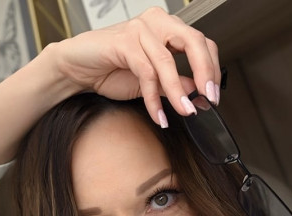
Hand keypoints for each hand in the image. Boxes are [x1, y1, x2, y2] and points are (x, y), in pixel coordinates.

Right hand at [55, 7, 220, 124]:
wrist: (77, 69)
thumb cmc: (110, 70)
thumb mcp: (150, 82)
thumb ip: (173, 84)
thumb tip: (198, 93)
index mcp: (167, 29)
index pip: (201, 43)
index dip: (212, 68)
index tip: (214, 94)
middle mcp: (156, 23)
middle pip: (193, 42)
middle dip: (206, 72)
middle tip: (209, 98)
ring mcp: (140, 29)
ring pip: (168, 62)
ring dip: (178, 93)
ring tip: (185, 112)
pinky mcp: (124, 42)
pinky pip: (146, 73)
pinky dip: (154, 98)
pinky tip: (159, 116)